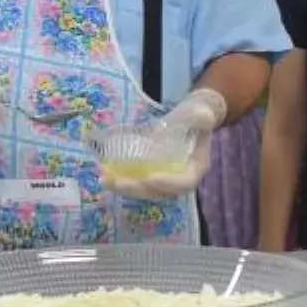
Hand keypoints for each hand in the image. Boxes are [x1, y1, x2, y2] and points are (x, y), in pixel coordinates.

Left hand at [102, 89, 226, 199]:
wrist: (192, 120)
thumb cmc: (197, 117)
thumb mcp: (200, 114)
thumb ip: (201, 116)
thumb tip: (202, 115)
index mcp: (196, 167)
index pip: (184, 183)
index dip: (168, 184)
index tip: (150, 178)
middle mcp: (181, 179)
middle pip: (160, 192)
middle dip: (137, 189)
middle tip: (118, 183)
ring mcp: (165, 179)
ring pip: (145, 191)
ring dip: (125, 188)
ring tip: (105, 180)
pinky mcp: (152, 174)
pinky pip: (137, 182)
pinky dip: (121, 180)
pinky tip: (104, 175)